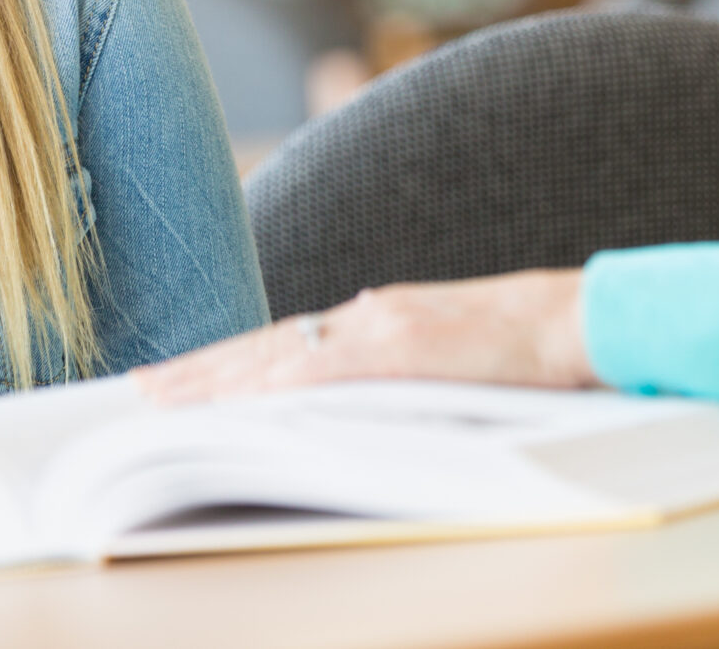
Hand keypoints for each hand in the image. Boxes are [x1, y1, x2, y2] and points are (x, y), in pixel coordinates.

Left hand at [136, 269, 596, 404]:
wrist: (581, 321)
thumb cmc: (526, 350)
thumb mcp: (446, 359)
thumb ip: (396, 368)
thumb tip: (352, 388)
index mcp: (377, 320)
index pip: (282, 345)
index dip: (225, 364)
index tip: (176, 382)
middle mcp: (367, 314)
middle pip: (264, 347)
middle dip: (198, 372)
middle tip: (136, 394)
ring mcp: (382, 326)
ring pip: (277, 356)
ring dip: (214, 380)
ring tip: (159, 400)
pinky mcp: (403, 346)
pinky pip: (323, 371)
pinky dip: (273, 386)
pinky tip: (234, 403)